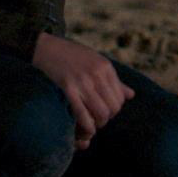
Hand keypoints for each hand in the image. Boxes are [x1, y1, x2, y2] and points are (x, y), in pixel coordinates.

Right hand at [31, 33, 134, 149]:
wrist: (46, 47)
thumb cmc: (72, 56)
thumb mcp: (96, 62)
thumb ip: (113, 79)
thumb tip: (131, 95)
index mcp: (106, 67)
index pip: (120, 97)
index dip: (115, 109)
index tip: (105, 110)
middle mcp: (97, 74)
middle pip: (113, 107)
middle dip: (107, 118)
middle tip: (98, 119)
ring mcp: (83, 81)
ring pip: (102, 113)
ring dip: (98, 123)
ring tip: (92, 123)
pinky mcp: (68, 88)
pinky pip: (83, 114)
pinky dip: (87, 125)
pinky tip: (85, 129)